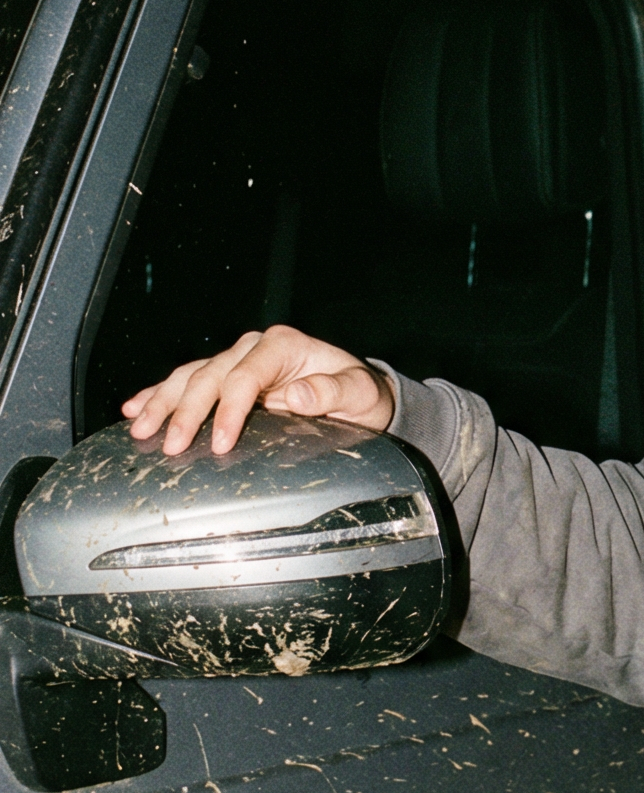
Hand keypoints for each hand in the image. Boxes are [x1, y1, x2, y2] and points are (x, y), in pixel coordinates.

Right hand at [122, 328, 395, 456]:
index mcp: (284, 346)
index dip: (228, 409)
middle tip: (170, 446)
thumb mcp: (359, 392)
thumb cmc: (359, 393)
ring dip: (162, 402)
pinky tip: (135, 408)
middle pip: (210, 376)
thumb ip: (332, 392)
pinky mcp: (227, 375)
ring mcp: (238, 360)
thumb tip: (296, 394)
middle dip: (186, 412)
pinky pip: (187, 380)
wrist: (358, 392)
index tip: (220, 442)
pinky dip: (159, 393)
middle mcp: (255, 348)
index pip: (245, 376)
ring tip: (139, 428)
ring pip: (190, 376)